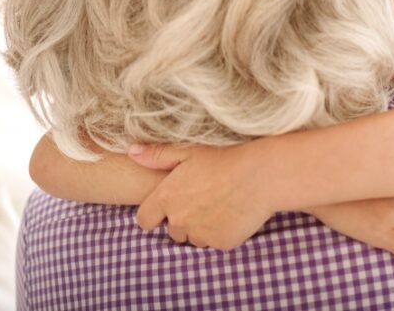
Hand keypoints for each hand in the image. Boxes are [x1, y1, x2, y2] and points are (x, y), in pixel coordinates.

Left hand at [128, 142, 271, 249]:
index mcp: (167, 197)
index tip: (168, 206)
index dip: (154, 214)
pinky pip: (215, 241)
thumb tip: (132, 152)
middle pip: (173, 230)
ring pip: (194, 238)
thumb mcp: (190, 150)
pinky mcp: (221, 243)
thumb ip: (158, 155)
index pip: (144, 220)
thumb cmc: (226, 157)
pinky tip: (233, 213)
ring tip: (220, 205)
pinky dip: (221, 232)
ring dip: (201, 228)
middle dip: (183, 219)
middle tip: (203, 200)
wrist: (261, 174)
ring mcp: (200, 234)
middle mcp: (179, 220)